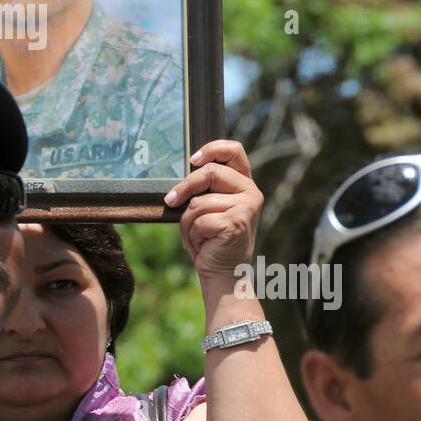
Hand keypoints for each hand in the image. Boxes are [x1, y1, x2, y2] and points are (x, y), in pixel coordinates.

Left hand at [164, 140, 262, 282]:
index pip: (234, 150)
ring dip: (188, 222)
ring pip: (199, 202)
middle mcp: (250, 192)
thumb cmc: (211, 239)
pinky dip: (193, 235)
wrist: (223, 272)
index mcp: (244, 183)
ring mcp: (246, 207)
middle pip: (210, 173)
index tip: (193, 159)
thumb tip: (179, 177)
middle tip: (170, 201)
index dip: (212, 148)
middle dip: (184, 188)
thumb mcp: (208, 208)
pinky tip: (203, 245)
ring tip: (197, 236)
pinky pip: (200, 220)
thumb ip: (204, 189)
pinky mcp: (236, 222)